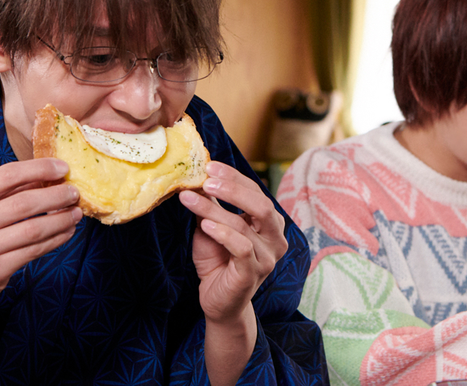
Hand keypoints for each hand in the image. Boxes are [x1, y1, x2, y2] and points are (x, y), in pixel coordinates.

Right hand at [0, 158, 82, 319]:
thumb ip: (2, 194)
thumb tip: (44, 176)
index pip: (6, 175)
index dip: (39, 169)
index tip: (62, 168)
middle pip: (23, 203)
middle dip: (56, 196)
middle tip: (75, 193)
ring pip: (33, 229)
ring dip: (61, 220)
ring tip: (76, 213)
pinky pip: (32, 252)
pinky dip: (55, 240)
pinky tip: (65, 233)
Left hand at [178, 161, 288, 385]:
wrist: (218, 301)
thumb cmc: (218, 260)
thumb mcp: (212, 226)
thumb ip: (211, 205)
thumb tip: (198, 176)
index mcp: (269, 223)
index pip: (256, 192)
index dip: (234, 177)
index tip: (210, 166)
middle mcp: (275, 238)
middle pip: (261, 205)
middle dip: (232, 188)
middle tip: (206, 178)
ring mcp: (267, 257)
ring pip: (244, 225)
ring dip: (214, 210)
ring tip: (191, 199)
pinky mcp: (253, 273)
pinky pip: (242, 248)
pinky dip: (222, 233)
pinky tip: (205, 226)